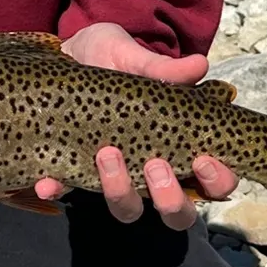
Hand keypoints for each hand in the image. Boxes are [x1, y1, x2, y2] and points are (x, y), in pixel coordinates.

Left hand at [33, 23, 237, 228]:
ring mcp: (114, 177)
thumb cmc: (113, 58)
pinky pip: (68, 192)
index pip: (214, 183)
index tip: (202, 159)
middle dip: (170, 198)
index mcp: (179, 146)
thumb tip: (198, 64)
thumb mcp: (133, 57)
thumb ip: (163, 68)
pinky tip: (49, 182)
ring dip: (120, 191)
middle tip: (156, 165)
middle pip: (176, 212)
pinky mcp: (74, 171)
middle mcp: (151, 171)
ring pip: (128, 209)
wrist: (66, 53)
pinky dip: (59, 190)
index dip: (216, 181)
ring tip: (107, 154)